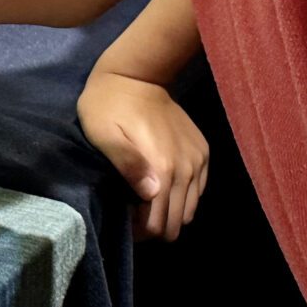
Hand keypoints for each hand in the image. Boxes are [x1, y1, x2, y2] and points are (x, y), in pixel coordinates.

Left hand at [77, 70, 208, 240]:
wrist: (136, 75)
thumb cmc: (109, 105)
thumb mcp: (103, 133)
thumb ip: (126, 163)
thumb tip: (150, 194)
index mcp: (163, 169)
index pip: (158, 224)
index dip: (140, 231)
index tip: (124, 221)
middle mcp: (187, 169)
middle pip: (177, 223)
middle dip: (155, 226)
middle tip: (133, 214)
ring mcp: (198, 161)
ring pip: (190, 210)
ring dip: (170, 213)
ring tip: (146, 202)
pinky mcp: (203, 152)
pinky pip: (198, 191)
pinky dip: (183, 198)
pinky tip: (163, 187)